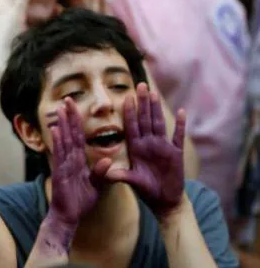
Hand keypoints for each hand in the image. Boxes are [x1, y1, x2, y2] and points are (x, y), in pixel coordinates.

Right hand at [49, 98, 110, 226]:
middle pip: (70, 134)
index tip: (76, 108)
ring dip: (63, 125)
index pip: (79, 138)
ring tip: (61, 109)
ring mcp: (64, 165)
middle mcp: (70, 160)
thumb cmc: (81, 202)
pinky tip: (56, 130)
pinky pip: (60, 155)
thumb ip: (101, 174)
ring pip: (64, 141)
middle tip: (67, 100)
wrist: (69, 217)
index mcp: (79, 161)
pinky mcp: (60, 172)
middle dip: (69, 117)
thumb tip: (109, 161)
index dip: (78, 123)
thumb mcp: (96, 187)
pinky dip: (58, 142)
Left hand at [106, 83, 185, 219]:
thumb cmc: (146, 191)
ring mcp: (163, 147)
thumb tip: (105, 173)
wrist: (164, 201)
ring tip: (154, 92)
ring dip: (156, 108)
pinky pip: (178, 136)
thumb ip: (120, 176)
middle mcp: (149, 144)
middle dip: (143, 102)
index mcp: (136, 148)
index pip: (132, 126)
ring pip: (159, 123)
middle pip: (145, 119)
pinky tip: (181, 112)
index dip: (129, 112)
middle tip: (140, 84)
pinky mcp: (176, 153)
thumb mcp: (131, 182)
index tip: (126, 97)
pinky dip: (181, 125)